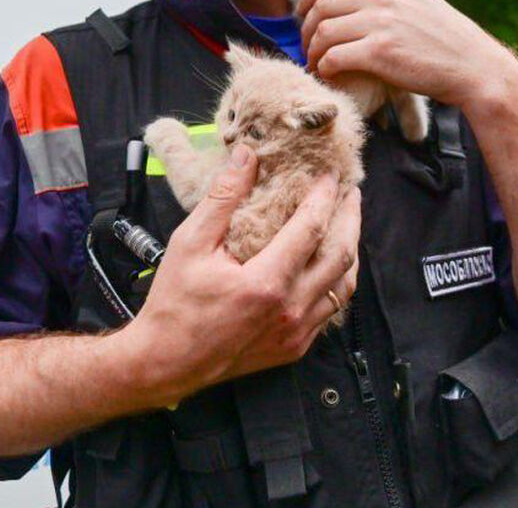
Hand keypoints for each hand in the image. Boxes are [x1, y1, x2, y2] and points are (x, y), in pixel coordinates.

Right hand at [125, 145, 360, 405]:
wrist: (166, 362)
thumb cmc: (174, 303)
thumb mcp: (190, 243)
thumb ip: (223, 197)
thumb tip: (246, 156)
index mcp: (266, 283)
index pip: (311, 229)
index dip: (324, 198)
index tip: (329, 176)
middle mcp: (289, 310)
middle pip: (340, 256)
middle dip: (350, 219)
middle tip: (351, 194)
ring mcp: (296, 333)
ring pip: (343, 286)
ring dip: (349, 251)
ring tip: (346, 225)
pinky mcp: (295, 348)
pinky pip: (330, 310)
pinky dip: (335, 282)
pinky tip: (328, 265)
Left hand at [297, 0, 517, 106]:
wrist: (474, 67)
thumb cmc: (447, 39)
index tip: (304, 11)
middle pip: (323, 3)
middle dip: (306, 26)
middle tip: (307, 45)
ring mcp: (380, 24)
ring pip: (323, 31)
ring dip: (312, 50)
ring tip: (314, 63)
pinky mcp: (380, 53)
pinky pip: (333, 56)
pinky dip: (323, 67)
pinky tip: (328, 74)